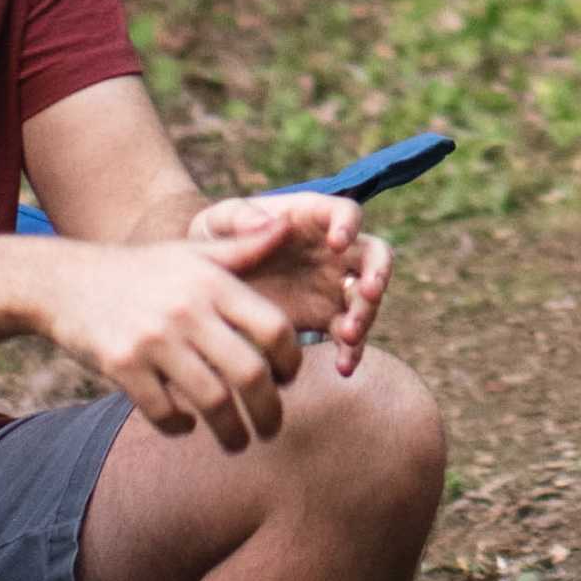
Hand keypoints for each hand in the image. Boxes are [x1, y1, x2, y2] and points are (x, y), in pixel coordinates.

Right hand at [29, 229, 311, 447]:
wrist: (65, 280)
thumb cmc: (141, 270)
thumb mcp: (191, 251)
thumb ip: (242, 247)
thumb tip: (287, 226)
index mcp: (213, 282)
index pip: (274, 328)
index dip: (290, 361)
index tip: (287, 379)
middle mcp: (187, 309)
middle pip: (249, 373)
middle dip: (269, 411)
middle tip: (273, 428)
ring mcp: (154, 339)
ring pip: (212, 402)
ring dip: (232, 432)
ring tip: (238, 442)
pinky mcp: (122, 365)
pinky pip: (164, 412)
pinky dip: (180, 427)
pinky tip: (186, 426)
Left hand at [194, 189, 385, 372]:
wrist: (203, 288)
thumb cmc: (213, 242)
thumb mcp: (216, 223)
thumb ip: (238, 217)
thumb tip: (269, 222)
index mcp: (311, 218)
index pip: (345, 212)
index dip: (348, 225)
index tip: (336, 243)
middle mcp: (333, 251)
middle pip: (375, 255)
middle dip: (377, 274)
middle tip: (366, 293)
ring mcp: (333, 286)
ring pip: (367, 298)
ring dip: (366, 315)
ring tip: (347, 335)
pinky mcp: (326, 319)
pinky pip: (349, 336)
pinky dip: (352, 352)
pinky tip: (343, 368)